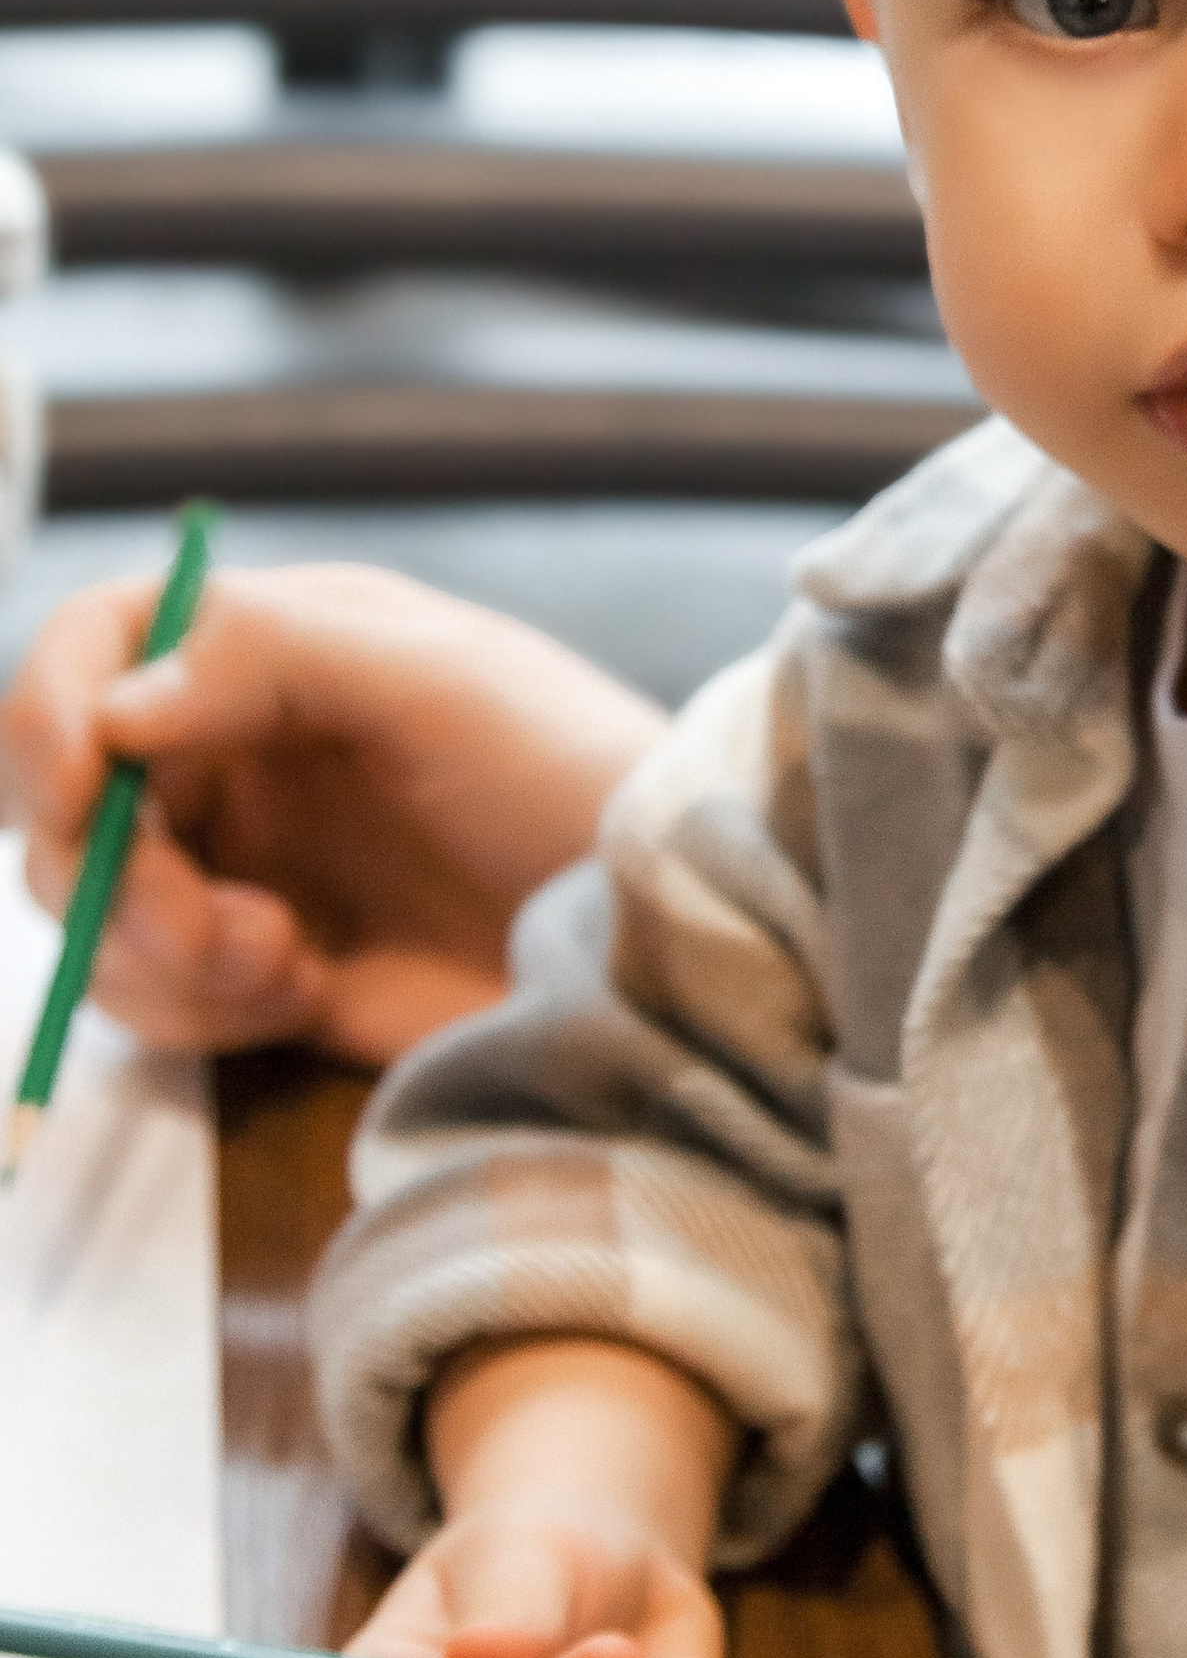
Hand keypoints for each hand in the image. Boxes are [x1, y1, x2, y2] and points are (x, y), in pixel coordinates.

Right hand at [1, 563, 666, 1061]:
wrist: (654, 935)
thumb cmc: (573, 776)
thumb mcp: (443, 684)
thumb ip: (275, 657)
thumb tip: (117, 705)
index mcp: (268, 649)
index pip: (93, 648)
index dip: (51, 715)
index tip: (75, 798)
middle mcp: (233, 748)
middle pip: (60, 798)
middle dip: (116, 873)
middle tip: (224, 929)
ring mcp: (238, 863)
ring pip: (89, 907)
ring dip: (158, 951)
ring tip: (283, 963)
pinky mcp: (257, 971)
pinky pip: (147, 994)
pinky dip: (197, 1009)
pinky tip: (300, 994)